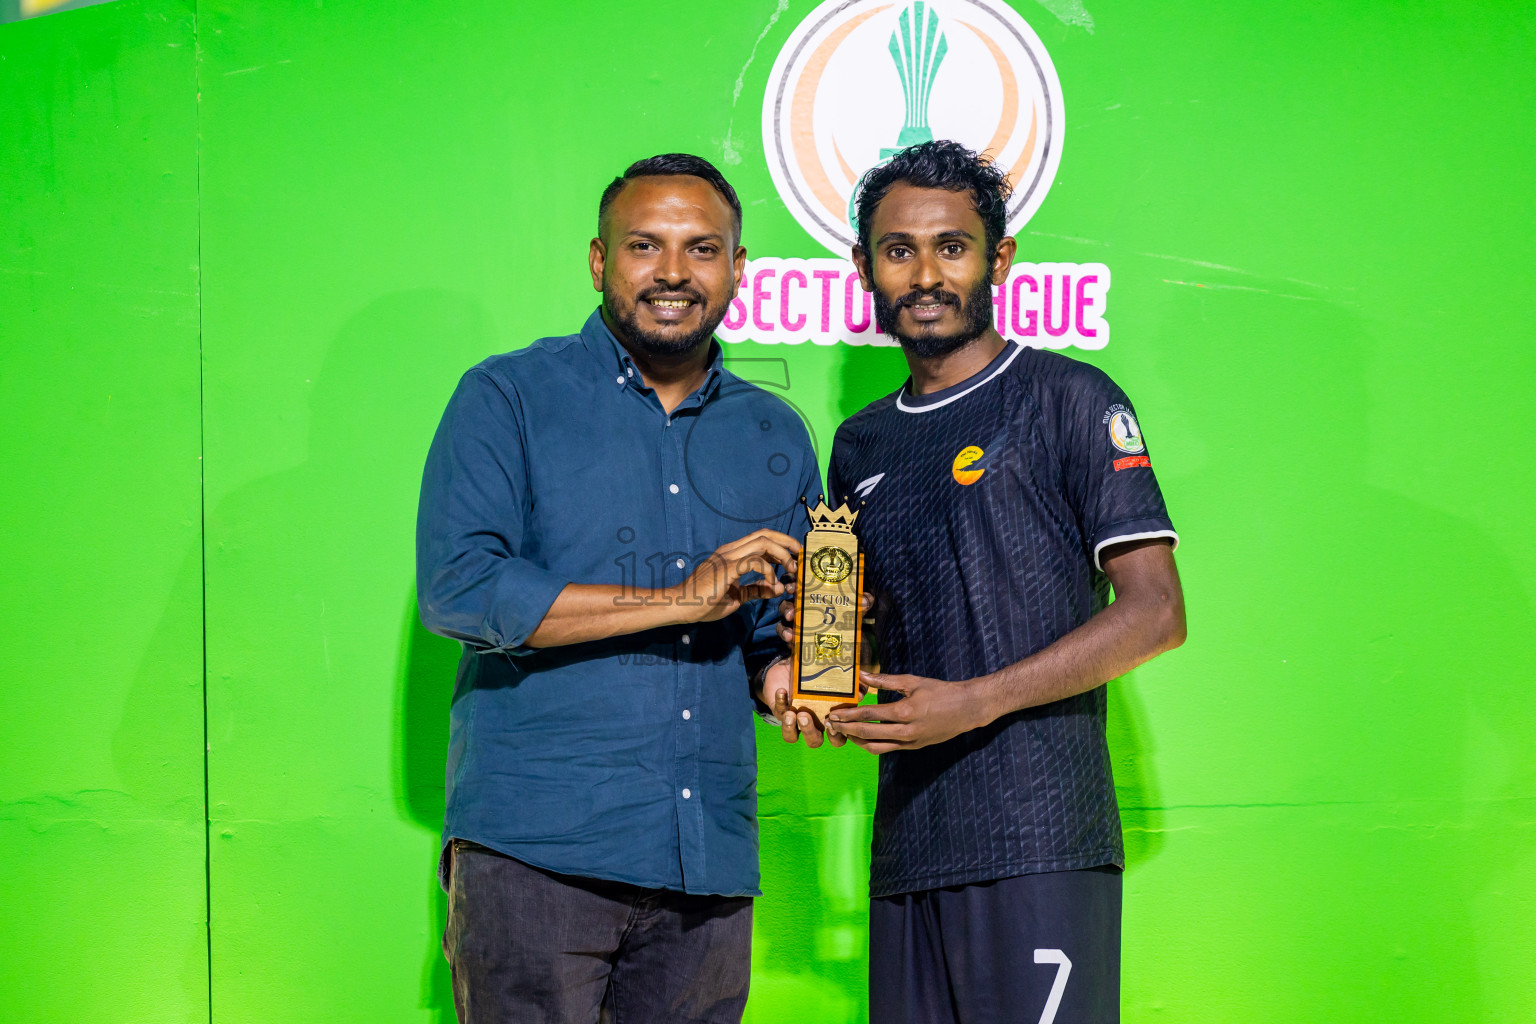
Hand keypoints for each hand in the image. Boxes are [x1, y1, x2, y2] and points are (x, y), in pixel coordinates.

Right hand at [675, 529, 800, 623]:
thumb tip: (776, 588)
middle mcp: (730, 550)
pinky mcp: (726, 568)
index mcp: (731, 554)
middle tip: (800, 555)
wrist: (680, 606)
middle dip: (786, 541)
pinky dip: (768, 570)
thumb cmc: (704, 602)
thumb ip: (755, 590)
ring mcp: (728, 557)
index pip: (760, 539)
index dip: (780, 543)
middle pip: (764, 534)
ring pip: (762, 542)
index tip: (794, 557)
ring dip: (781, 553)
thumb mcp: (737, 597)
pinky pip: (754, 561)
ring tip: (791, 568)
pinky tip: (772, 582)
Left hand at [757, 657, 842, 747]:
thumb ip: (851, 685)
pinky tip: (781, 692)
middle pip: (814, 741)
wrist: (792, 668)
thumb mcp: (835, 678)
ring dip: (790, 728)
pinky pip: (778, 712)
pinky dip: (779, 703)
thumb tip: (861, 692)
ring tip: (791, 713)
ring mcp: (795, 720)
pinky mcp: (780, 711)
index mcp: (829, 720)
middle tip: (805, 716)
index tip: (834, 723)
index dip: (837, 736)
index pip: (837, 738)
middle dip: (809, 732)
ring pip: (791, 737)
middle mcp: (813, 724)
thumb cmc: (819, 676)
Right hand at [774, 568, 873, 644]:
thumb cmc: (845, 631)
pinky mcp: (791, 637)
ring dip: (786, 610)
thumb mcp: (855, 616)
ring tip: (791, 616)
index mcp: (819, 595)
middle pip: (792, 590)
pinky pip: (783, 631)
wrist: (840, 658)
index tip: (800, 570)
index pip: (808, 579)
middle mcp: (806, 605)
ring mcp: (797, 621)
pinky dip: (784, 632)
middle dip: (790, 587)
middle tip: (792, 589)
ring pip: (786, 609)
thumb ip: (861, 606)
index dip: (802, 572)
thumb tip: (865, 599)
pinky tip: (790, 636)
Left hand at [825, 672, 988, 754]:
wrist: (966, 709)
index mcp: (904, 712)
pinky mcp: (913, 747)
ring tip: (845, 732)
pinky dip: (873, 744)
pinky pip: (887, 749)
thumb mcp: (912, 681)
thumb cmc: (940, 691)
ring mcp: (910, 742)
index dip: (848, 715)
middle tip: (833, 725)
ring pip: (875, 747)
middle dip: (847, 729)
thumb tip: (862, 675)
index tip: (835, 714)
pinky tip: (864, 736)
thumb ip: (885, 681)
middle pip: (867, 734)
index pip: (868, 715)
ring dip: (857, 741)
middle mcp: (906, 731)